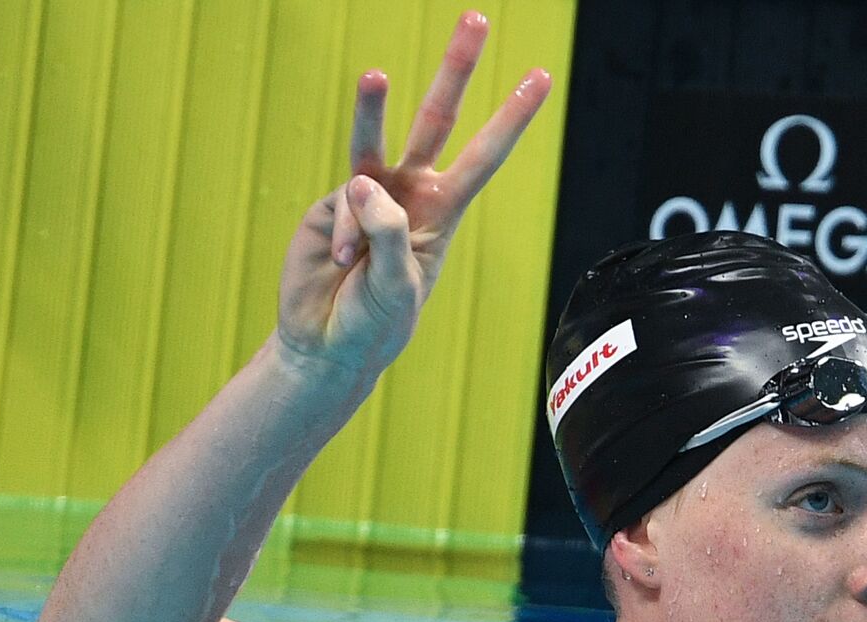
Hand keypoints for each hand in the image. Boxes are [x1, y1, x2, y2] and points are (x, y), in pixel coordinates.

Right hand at [275, 11, 549, 374]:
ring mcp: (367, 193)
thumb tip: (362, 181)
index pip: (485, 155)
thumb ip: (388, 233)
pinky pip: (344, 206)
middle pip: (437, 119)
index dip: (511, 116)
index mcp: (443, 211)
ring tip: (377, 76)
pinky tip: (343, 264)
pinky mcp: (332, 203)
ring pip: (375, 135)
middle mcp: (409, 192)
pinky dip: (347, 235)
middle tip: (476, 18)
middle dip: (456, 69)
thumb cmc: (375, 322)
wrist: (326, 343)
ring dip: (374, 103)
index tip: (540, 78)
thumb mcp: (398, 287)